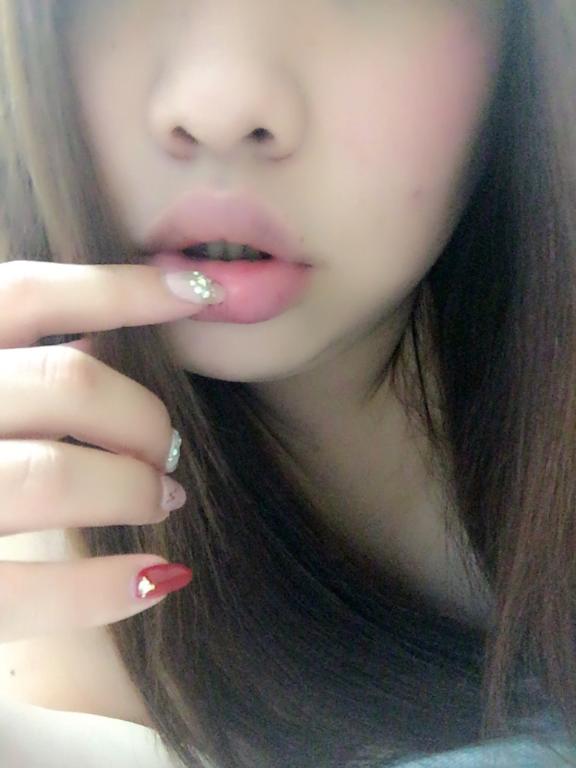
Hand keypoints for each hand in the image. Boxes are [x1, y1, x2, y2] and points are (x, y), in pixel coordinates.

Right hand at [0, 259, 219, 642]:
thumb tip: (114, 335)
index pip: (28, 293)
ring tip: (161, 501)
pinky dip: (105, 587)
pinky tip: (156, 576)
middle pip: (68, 382)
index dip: (123, 287)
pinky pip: (27, 591)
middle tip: (169, 451)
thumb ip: (26, 369)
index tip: (203, 292)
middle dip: (144, 419)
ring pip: (55, 475)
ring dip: (132, 489)